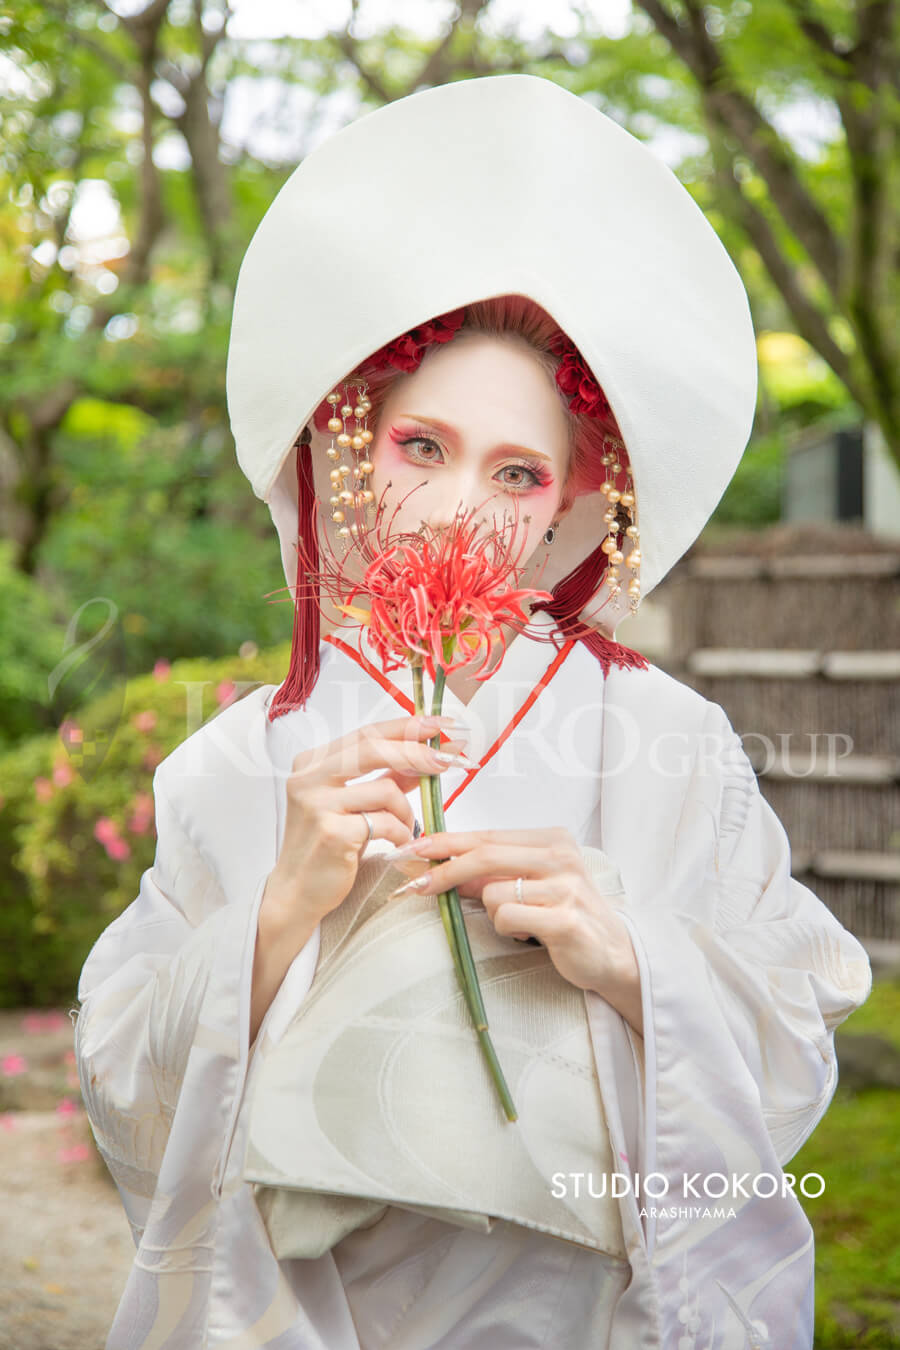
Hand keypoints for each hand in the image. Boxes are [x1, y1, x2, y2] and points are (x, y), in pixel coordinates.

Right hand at [263, 713, 472, 942]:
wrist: (297, 892)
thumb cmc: (327, 846)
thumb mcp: (355, 805)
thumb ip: (385, 778)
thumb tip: (424, 756)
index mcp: (312, 762)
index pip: (366, 733)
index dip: (406, 726)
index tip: (440, 724)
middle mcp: (308, 777)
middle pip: (372, 748)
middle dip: (417, 752)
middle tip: (447, 760)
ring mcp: (316, 804)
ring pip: (385, 789)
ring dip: (407, 810)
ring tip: (407, 828)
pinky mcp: (331, 833)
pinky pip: (385, 823)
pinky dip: (401, 833)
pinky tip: (398, 844)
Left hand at [391, 826, 643, 1034]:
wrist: (613, 952)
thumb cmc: (565, 914)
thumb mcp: (529, 885)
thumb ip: (493, 873)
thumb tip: (444, 866)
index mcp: (552, 839)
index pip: (486, 836)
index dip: (446, 842)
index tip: (414, 848)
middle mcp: (561, 856)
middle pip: (484, 856)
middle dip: (444, 870)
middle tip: (417, 885)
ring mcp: (565, 887)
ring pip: (492, 893)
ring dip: (493, 913)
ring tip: (521, 923)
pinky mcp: (565, 919)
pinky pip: (507, 919)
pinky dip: (508, 930)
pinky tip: (530, 935)